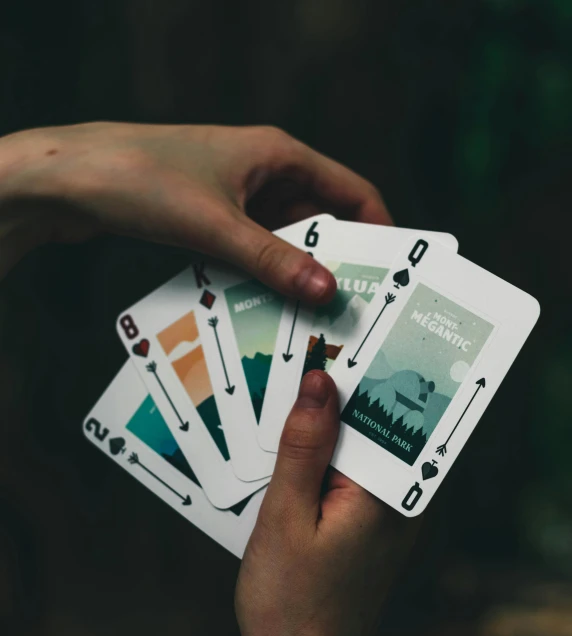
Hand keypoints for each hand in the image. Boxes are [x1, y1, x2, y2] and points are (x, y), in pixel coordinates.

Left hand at [0, 122, 389, 287]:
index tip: (390, 273)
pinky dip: (261, 272)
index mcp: (278, 154)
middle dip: (334, 261)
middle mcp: (262, 170)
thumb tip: (328, 291)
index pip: (350, 191)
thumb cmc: (143, 179)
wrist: (68, 178)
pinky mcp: (210, 214)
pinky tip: (265, 305)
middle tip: (348, 309)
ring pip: (282, 238)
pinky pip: (251, 246)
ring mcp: (235, 193)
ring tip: (311, 316)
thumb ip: (274, 261)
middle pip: (318, 219)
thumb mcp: (218, 226)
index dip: (376, 229)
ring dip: (294, 272)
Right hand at [235, 371, 419, 635]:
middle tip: (294, 357)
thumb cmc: (289, 604)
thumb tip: (321, 382)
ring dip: (320, 426)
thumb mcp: (285, 517)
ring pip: (354, 449)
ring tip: (281, 394)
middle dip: (335, 393)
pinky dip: (316, 457)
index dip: (361, 370)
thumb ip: (304, 448)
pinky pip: (343, 476)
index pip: (386, 414)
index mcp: (387, 497)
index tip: (330, 334)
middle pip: (371, 427)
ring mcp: (381, 517)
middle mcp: (396, 503)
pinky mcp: (362, 527)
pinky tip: (282, 447)